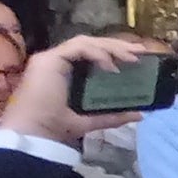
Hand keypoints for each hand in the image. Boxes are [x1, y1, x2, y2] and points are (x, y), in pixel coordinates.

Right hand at [0, 36, 147, 144]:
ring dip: (111, 47)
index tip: (138, 59)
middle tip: (141, 53)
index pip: (92, 55)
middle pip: (92, 45)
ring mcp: (51, 58)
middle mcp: (57, 62)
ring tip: (132, 58)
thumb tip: (139, 114)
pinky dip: (97, 53)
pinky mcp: (49, 58)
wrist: (36, 135)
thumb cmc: (56, 129)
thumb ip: (113, 116)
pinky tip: (111, 66)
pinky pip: (78, 47)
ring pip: (86, 42)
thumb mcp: (90, 120)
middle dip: (118, 46)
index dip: (115, 53)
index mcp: (65, 74)